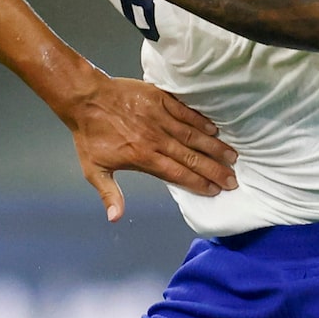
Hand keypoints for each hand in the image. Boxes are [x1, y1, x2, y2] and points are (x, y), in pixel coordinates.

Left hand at [61, 74, 235, 219]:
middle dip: (214, 170)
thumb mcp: (93, 169)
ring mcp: (159, 119)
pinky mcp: (160, 100)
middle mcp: (155, 139)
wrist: (85, 99)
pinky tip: (214, 130)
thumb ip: (109, 194)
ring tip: (232, 157)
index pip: (177, 174)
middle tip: (233, 179)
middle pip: (191, 158)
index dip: (198, 183)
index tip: (215, 190)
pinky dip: (201, 121)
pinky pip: (185, 113)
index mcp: (142, 157)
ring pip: (193, 136)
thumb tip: (115, 218)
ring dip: (214, 148)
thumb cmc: (89, 135)